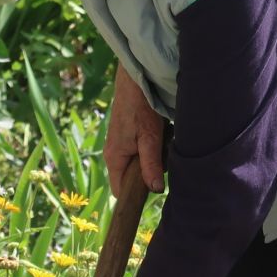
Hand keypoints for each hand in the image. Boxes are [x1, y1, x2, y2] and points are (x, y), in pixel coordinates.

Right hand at [105, 65, 165, 193]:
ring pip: (137, 165)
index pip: (119, 191)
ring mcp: (120, 145)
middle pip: (130, 179)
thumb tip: (155, 190)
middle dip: (147, 176)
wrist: (135, 79)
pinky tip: (161, 138)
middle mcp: (114, 154)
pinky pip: (139, 152)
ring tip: (163, 147)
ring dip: (152, 162)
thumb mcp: (150, 138)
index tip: (153, 192)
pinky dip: (151, 149)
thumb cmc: (140, 106)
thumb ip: (151, 164)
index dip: (135, 196)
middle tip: (163, 163)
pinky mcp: (127, 136)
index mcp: (114, 158)